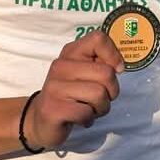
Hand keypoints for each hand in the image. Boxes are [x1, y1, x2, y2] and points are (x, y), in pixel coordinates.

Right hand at [24, 30, 123, 148]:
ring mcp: (55, 86)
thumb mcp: (84, 72)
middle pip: (106, 73)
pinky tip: (79, 118)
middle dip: (111, 91)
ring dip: (101, 108)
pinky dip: (88, 119)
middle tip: (99, 98)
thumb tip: (119, 66)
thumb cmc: (71, 95)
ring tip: (89, 109)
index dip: (113, 55)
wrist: (40, 120)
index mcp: (71, 52)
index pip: (98, 39)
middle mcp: (61, 65)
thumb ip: (101, 63)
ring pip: (99, 94)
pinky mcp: (53, 108)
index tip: (115, 70)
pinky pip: (87, 113)